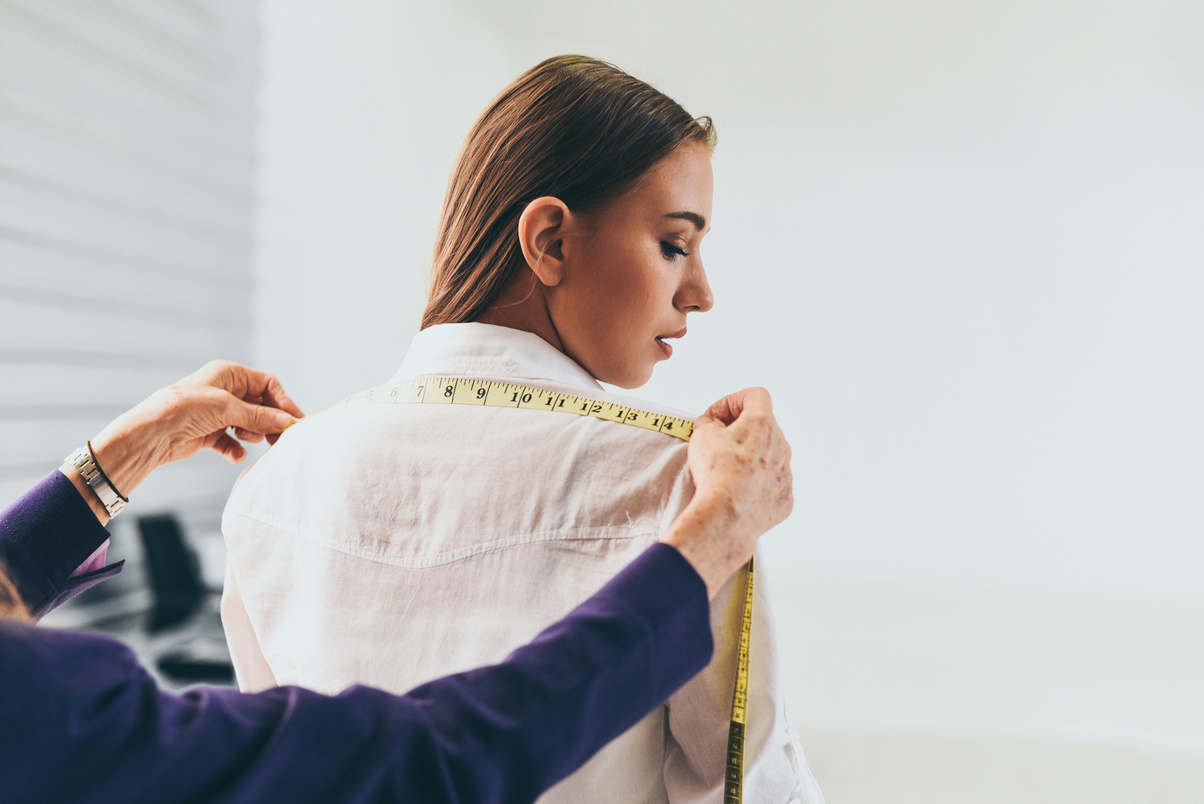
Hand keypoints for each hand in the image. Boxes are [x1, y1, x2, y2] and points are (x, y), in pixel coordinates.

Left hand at [63, 361, 303, 523]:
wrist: (151, 435)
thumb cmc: (183, 409)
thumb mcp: (226, 408)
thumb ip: (259, 416)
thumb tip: (287, 422)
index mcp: (229, 374)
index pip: (268, 385)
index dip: (283, 402)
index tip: (295, 422)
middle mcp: (225, 392)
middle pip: (261, 406)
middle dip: (270, 422)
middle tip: (281, 439)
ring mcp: (218, 413)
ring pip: (250, 424)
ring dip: (251, 435)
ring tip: (243, 439)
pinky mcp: (210, 433)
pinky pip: (234, 441)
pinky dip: (236, 449)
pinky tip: (235, 455)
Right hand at [661, 387, 792, 597]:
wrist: (726, 516)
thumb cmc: (715, 472)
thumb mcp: (702, 435)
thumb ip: (709, 423)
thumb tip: (711, 425)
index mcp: (764, 424)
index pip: (755, 396)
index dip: (731, 401)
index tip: (714, 417)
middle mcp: (781, 446)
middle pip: (763, 427)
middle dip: (739, 430)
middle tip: (716, 441)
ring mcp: (786, 473)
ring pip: (769, 456)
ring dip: (749, 457)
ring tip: (725, 470)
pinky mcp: (784, 498)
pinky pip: (771, 484)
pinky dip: (756, 484)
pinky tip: (737, 492)